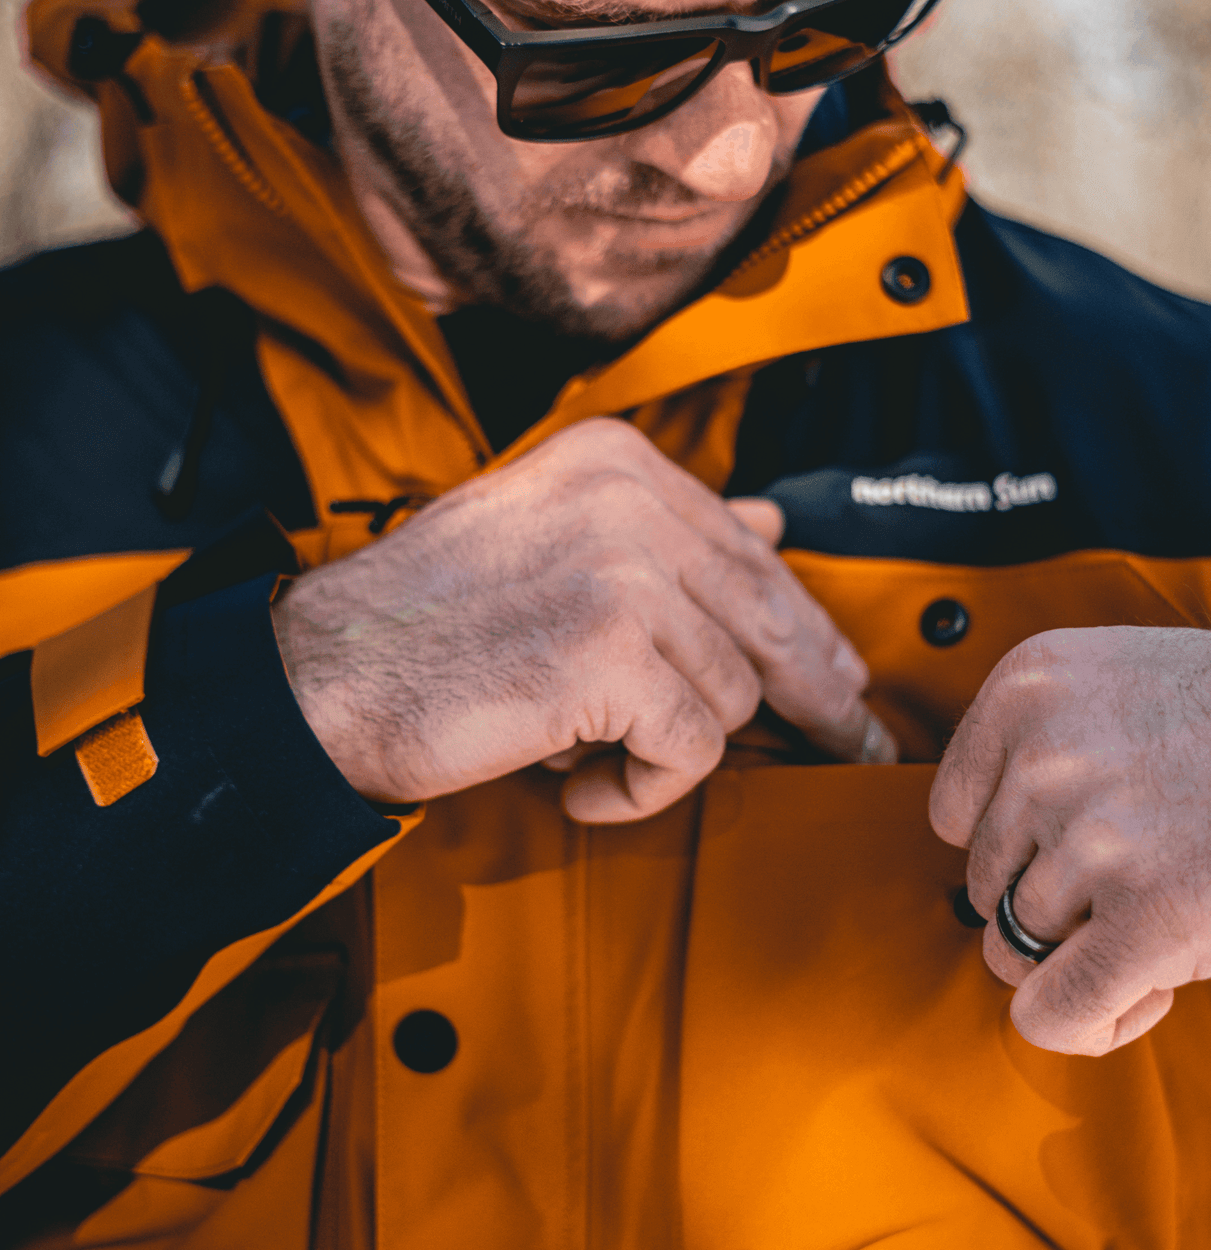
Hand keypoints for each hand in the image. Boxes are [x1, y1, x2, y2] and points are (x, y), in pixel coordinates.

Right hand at [273, 417, 894, 814]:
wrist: (322, 676)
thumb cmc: (430, 620)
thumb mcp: (552, 539)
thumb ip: (663, 532)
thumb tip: (771, 519)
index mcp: (620, 462)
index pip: (753, 551)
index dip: (802, 625)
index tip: (837, 674)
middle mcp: (631, 499)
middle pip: (770, 617)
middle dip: (815, 690)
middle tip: (850, 737)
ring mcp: (624, 570)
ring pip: (732, 695)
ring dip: (671, 745)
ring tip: (593, 751)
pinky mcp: (611, 653)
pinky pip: (692, 749)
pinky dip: (644, 788)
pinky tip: (585, 785)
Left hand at [929, 625, 1210, 1054]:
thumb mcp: (1108, 687)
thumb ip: (1031, 756)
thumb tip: (980, 877)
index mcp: (1026, 686)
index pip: (953, 814)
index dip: (1017, 845)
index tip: (1085, 842)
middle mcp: (1043, 756)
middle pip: (984, 884)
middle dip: (1055, 901)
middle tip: (1142, 882)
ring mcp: (1093, 837)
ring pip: (1014, 949)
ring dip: (1085, 957)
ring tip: (1162, 921)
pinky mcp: (1149, 919)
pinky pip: (1053, 1013)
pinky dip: (1087, 1023)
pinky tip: (1147, 991)